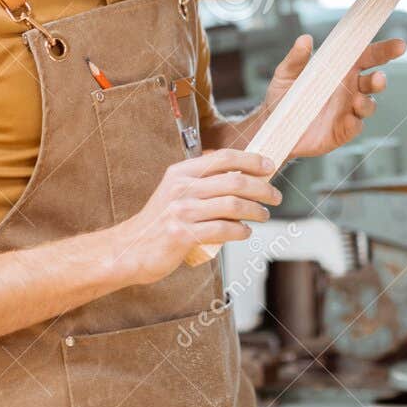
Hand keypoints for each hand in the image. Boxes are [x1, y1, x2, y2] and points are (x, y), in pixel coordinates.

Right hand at [107, 149, 281, 284]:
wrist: (130, 249)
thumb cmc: (159, 222)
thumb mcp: (174, 192)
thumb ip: (200, 181)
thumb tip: (240, 174)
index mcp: (180, 172)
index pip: (223, 158)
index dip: (251, 160)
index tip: (269, 166)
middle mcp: (181, 187)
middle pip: (235, 181)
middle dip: (262, 188)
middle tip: (275, 195)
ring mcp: (182, 211)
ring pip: (234, 205)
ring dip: (256, 211)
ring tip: (263, 215)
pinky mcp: (183, 234)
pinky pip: (224, 229)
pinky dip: (241, 231)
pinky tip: (245, 233)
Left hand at [256, 35, 405, 160]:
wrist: (272, 126)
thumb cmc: (283, 96)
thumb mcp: (285, 74)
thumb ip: (296, 58)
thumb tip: (304, 39)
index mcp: (340, 70)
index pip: (367, 57)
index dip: (384, 50)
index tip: (399, 45)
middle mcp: (349, 90)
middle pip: (373, 82)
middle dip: (380, 79)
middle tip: (378, 77)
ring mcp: (347, 111)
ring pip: (368, 106)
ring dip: (367, 103)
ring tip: (358, 101)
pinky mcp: (341, 131)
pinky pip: (354, 127)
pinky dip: (354, 123)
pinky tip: (350, 121)